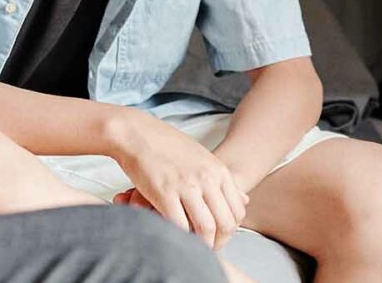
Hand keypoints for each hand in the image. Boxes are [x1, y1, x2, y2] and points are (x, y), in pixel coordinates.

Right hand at [106, 110, 248, 249]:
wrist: (137, 133)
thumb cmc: (167, 145)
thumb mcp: (202, 157)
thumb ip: (222, 179)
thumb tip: (244, 199)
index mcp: (218, 170)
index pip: (238, 210)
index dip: (231, 230)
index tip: (219, 237)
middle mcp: (207, 178)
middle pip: (226, 222)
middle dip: (219, 242)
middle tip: (208, 249)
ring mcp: (187, 186)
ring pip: (206, 228)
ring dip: (202, 245)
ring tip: (194, 249)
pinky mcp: (165, 193)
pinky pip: (180, 225)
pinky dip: (180, 237)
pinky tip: (176, 239)